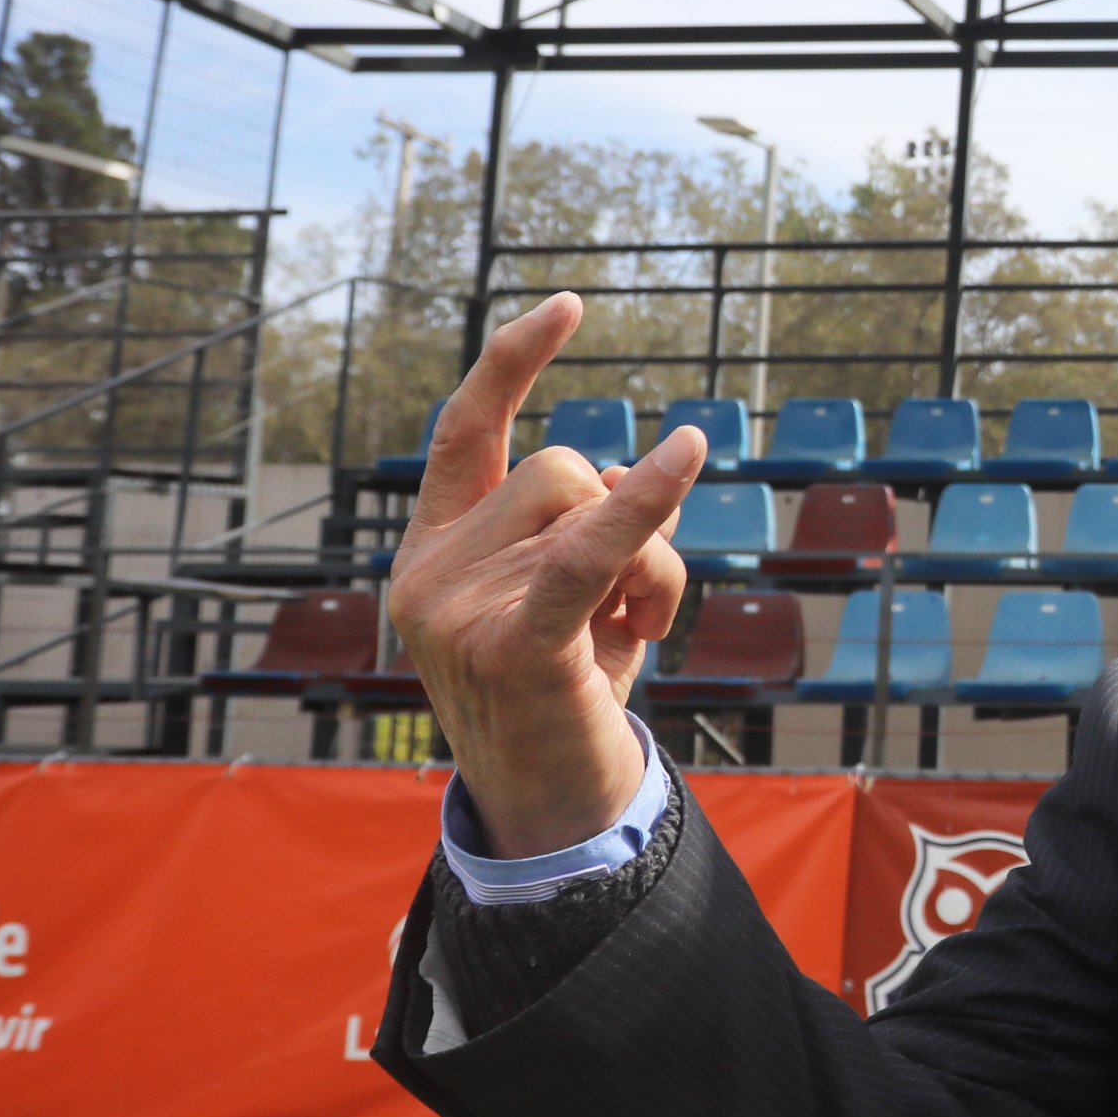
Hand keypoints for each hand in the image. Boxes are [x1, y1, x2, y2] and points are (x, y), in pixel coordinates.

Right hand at [388, 294, 702, 856]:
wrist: (558, 812)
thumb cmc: (570, 695)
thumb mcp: (571, 599)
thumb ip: (590, 526)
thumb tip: (646, 466)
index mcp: (431, 552)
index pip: (463, 431)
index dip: (512, 361)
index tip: (571, 304)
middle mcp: (429, 574)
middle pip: (561, 469)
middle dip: (627, 511)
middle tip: (638, 601)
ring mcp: (459, 613)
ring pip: (595, 509)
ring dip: (653, 559)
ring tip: (638, 629)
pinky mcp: (513, 650)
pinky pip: (589, 552)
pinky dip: (644, 507)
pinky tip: (688, 455)